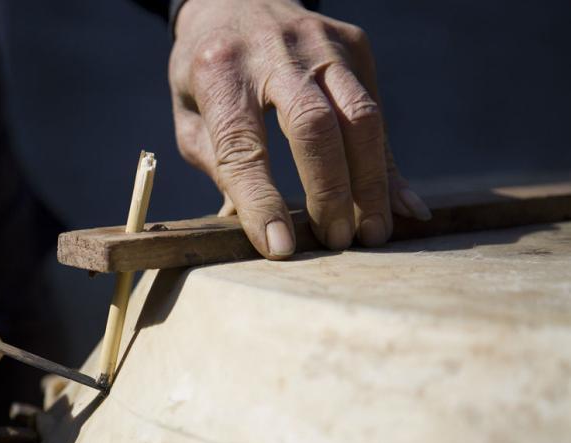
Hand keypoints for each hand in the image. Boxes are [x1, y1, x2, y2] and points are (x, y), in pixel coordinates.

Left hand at [170, 0, 430, 258]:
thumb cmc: (206, 73)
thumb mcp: (190, 116)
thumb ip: (219, 168)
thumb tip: (262, 232)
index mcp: (219, 72)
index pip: (243, 147)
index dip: (262, 201)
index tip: (280, 247)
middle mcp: (273, 52)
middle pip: (313, 127)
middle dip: (329, 191)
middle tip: (337, 241)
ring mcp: (319, 44)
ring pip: (360, 117)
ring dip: (370, 183)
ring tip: (373, 233)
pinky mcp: (354, 44)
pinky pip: (376, 111)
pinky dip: (389, 164)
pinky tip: (403, 206)